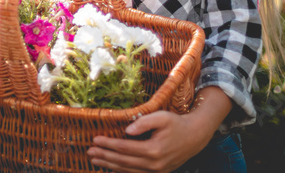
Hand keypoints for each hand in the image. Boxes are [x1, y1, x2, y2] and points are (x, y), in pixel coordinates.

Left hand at [86, 86, 231, 172]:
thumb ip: (143, 122)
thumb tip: (126, 130)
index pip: (124, 148)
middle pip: (123, 161)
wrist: (195, 136)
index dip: (108, 144)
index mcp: (154, 150)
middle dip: (104, 156)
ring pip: (128, 170)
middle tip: (89, 152)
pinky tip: (112, 167)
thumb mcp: (161, 117)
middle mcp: (155, 164)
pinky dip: (123, 171)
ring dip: (110, 165)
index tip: (94, 139)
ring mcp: (157, 170)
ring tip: (95, 160)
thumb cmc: (176, 123)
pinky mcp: (159, 172)